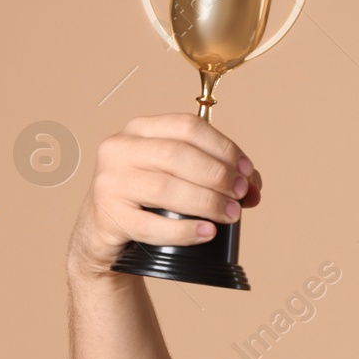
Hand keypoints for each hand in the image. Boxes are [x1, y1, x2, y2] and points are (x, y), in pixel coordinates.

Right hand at [67, 113, 261, 279]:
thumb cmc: (149, 200)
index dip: (223, 147)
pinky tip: (207, 232)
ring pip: (165, 188)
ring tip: (231, 214)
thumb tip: (254, 188)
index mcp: (140, 129)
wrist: (104, 232)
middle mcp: (120, 148)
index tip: (246, 171)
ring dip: (207, 202)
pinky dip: (184, 231)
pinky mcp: (107, 216)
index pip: (188, 126)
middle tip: (240, 194)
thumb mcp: (178, 177)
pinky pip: (150, 225)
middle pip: (178, 154)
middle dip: (218, 175)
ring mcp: (109, 182)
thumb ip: (217, 175)